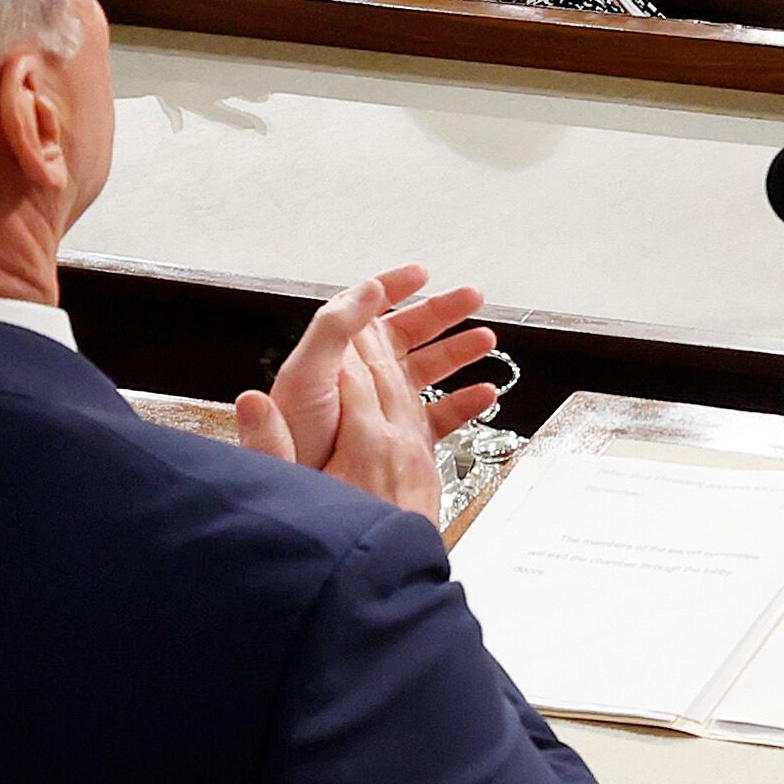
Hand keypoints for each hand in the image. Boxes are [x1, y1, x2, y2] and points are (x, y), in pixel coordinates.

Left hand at [233, 265, 501, 524]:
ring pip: (426, 371)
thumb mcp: (306, 377)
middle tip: (472, 297)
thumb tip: (365, 290)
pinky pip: (438, 418)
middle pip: (405, 335)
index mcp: (337, 360)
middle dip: (441, 312)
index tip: (420, 273)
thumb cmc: (296, 447)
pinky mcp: (399, 446)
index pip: (366, 311)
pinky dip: (464, 404)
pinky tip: (483, 395)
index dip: (393, 287)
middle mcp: (361, 383)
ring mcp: (382, 413)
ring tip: (486, 340)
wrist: (301, 510)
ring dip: (458, 352)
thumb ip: (332, 330)